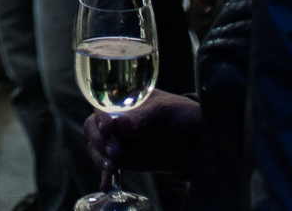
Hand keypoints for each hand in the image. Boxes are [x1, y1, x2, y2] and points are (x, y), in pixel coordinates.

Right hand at [85, 93, 204, 178]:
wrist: (199, 139)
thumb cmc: (182, 114)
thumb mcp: (164, 110)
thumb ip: (143, 116)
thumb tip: (121, 122)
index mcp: (124, 104)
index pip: (101, 108)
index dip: (100, 118)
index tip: (107, 128)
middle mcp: (118, 122)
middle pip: (92, 129)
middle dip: (99, 141)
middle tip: (115, 151)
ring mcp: (121, 142)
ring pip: (97, 149)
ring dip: (100, 158)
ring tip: (113, 167)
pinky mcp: (128, 161)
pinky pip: (110, 170)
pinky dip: (105, 178)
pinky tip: (106, 186)